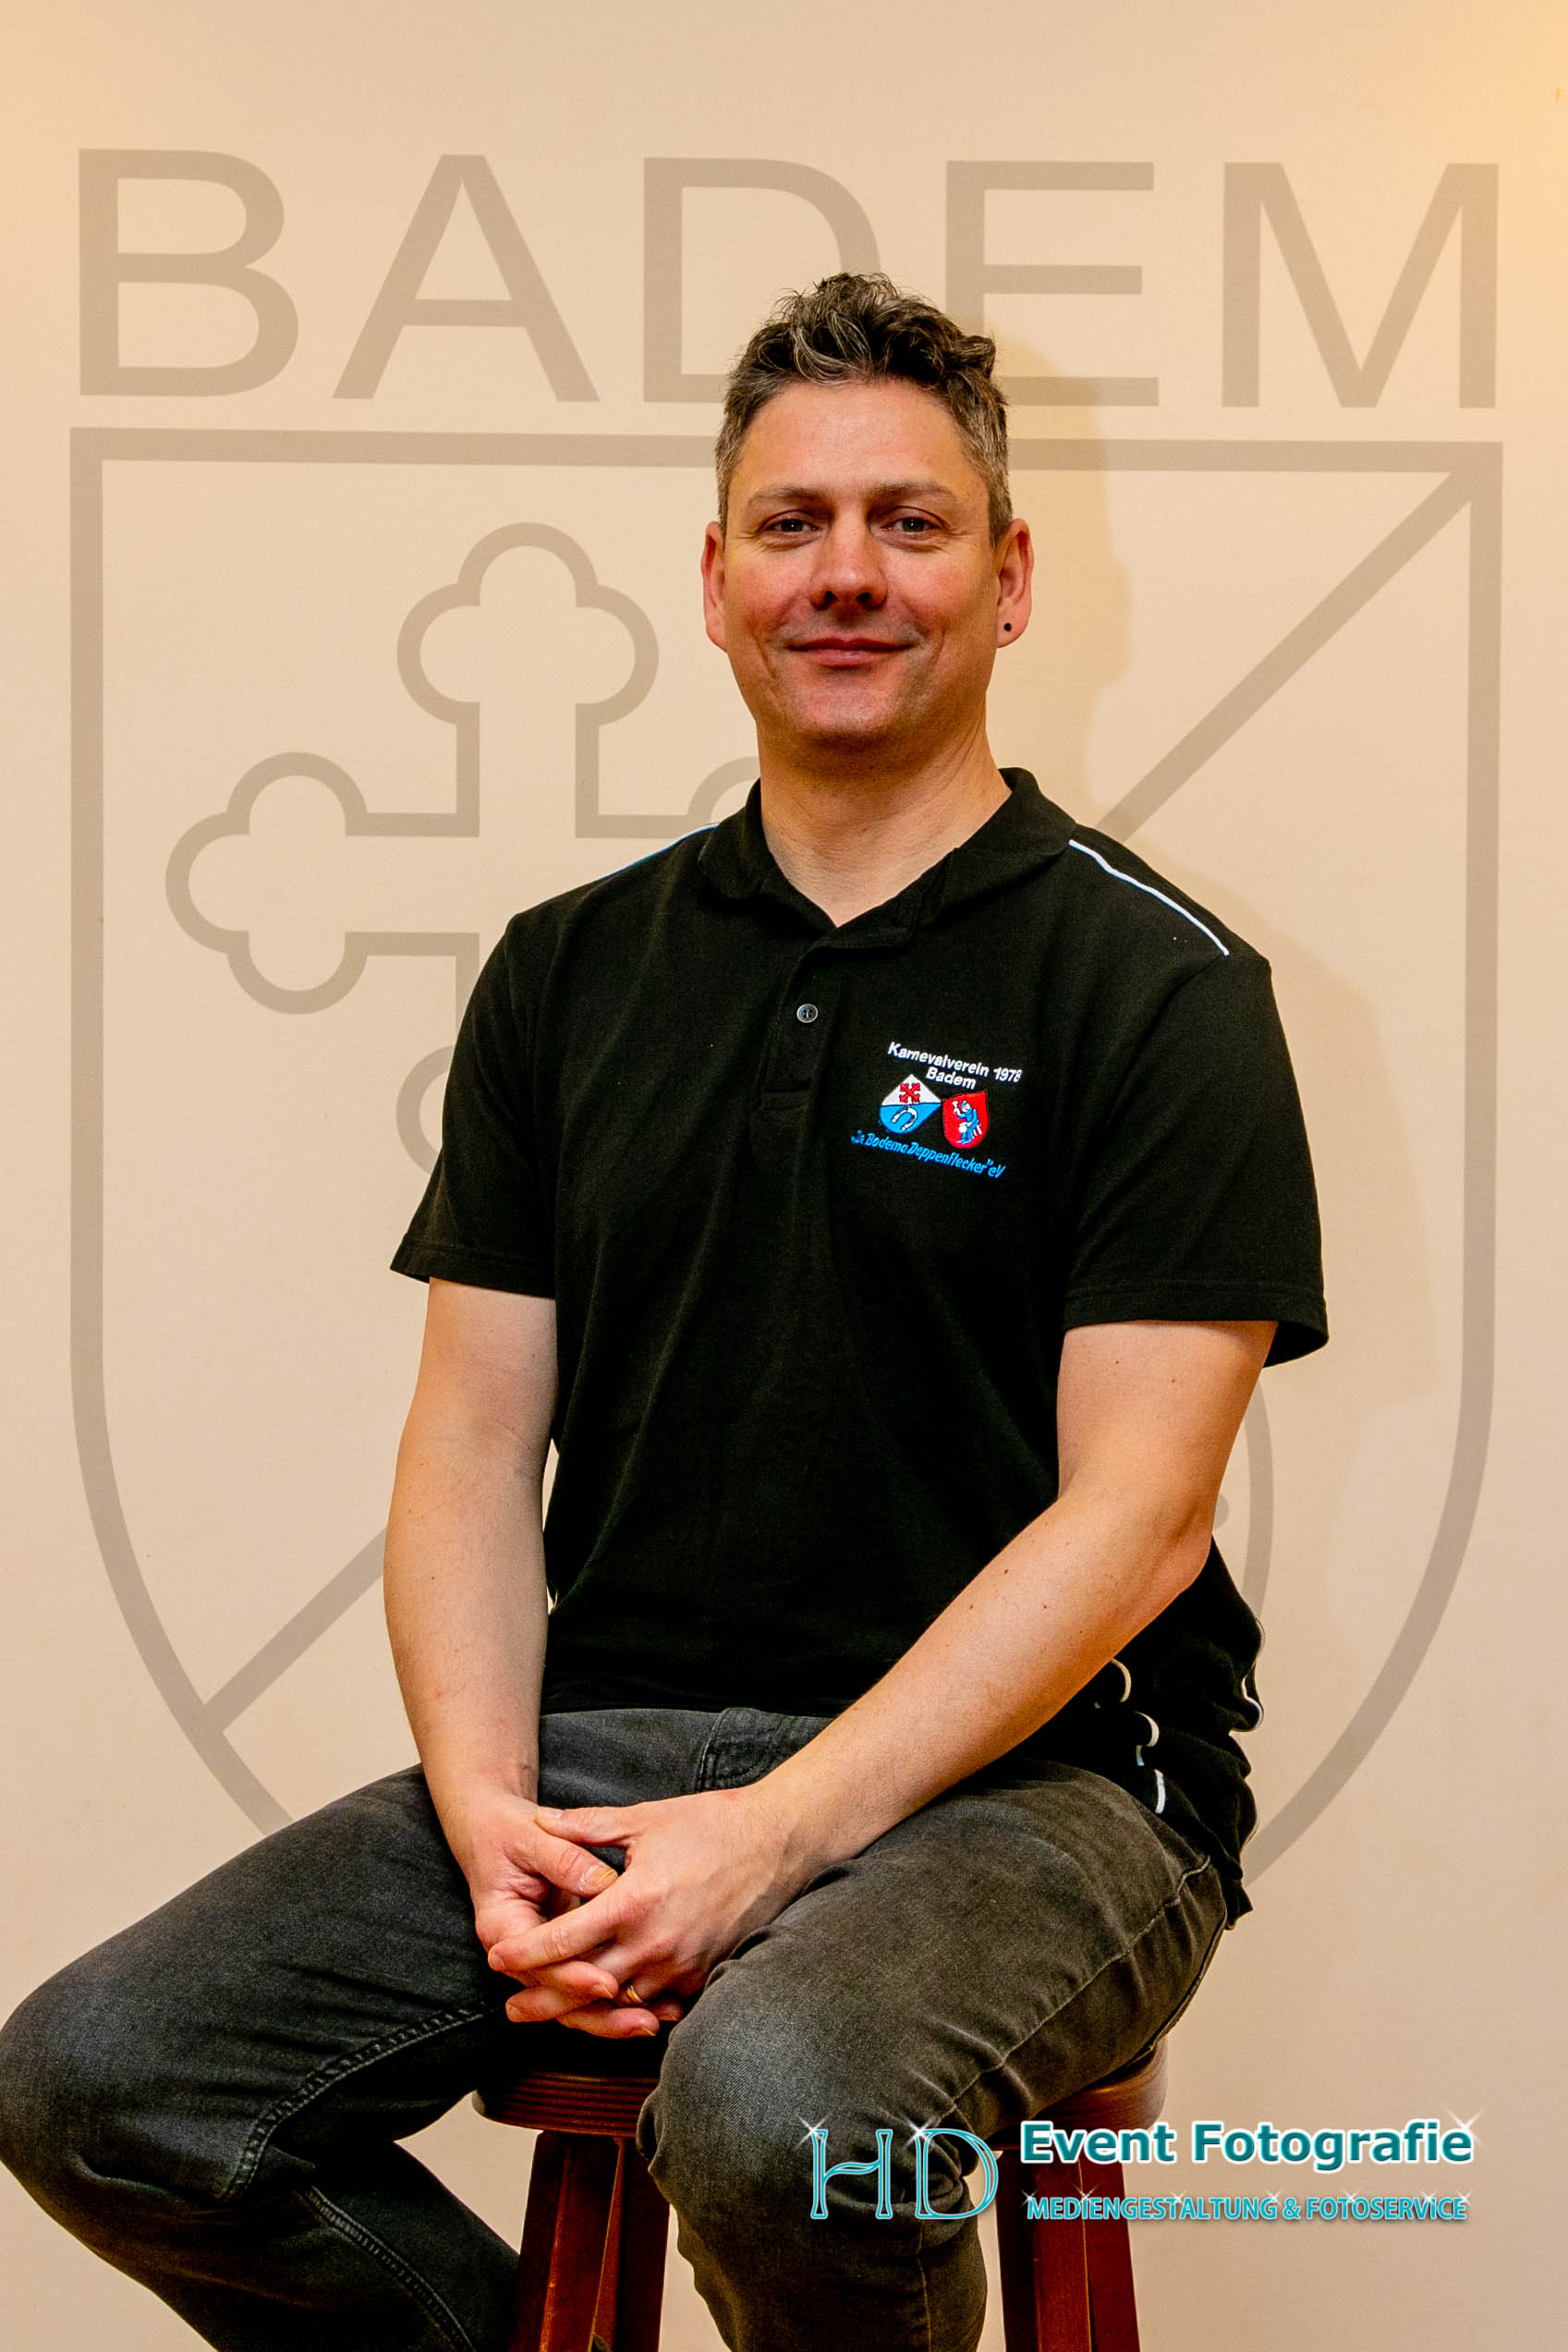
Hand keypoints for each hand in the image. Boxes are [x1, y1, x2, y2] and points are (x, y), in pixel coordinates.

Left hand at [484, 1784, 803, 2017]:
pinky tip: (614, 2008)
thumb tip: (542, 1821)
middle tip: (513, 2009)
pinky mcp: (704, 1975)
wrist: (778, 1843)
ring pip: (621, 2002)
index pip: (565, 1940)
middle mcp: (655, 1942)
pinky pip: (659, 2003)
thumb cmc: (711, 1824)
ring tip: (555, 2015)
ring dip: (588, 2010)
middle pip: (585, 1985)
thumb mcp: (644, 1818)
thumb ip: (586, 1826)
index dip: (526, 1954)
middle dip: (545, 1999)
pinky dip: (632, 2007)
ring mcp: (682, 1965)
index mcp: (633, 1901)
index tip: (498, 1960)